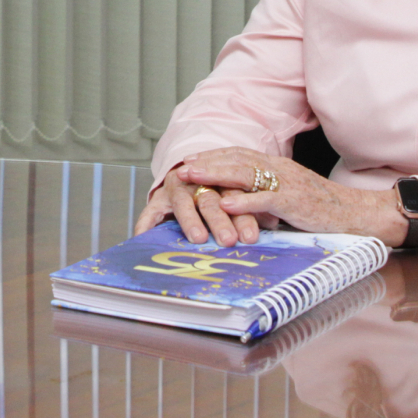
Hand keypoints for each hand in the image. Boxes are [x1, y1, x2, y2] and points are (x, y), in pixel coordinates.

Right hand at [135, 166, 269, 246]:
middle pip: (210, 200)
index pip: (234, 196)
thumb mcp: (239, 199)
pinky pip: (151, 213)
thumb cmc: (221, 194)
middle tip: (229, 241)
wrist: (190, 176)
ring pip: (184, 204)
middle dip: (220, 221)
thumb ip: (254, 210)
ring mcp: (177, 189)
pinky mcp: (159, 199)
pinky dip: (146, 224)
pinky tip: (144, 237)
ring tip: (198, 238)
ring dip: (190, 221)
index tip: (250, 238)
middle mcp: (197, 182)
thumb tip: (274, 223)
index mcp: (221, 179)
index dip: (244, 217)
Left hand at [170, 147, 408, 245]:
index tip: (192, 160)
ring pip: (245, 174)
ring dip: (215, 174)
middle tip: (182, 167)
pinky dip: (242, 201)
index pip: (240, 155)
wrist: (355, 212)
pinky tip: (223, 203)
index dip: (215, 156)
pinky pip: (264, 199)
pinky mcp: (294, 201)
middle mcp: (279, 169)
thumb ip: (267, 196)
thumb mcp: (291, 197)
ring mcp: (286, 183)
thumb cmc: (323, 209)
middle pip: (237, 160)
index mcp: (278, 167)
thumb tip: (241, 202)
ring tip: (193, 178)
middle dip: (207, 163)